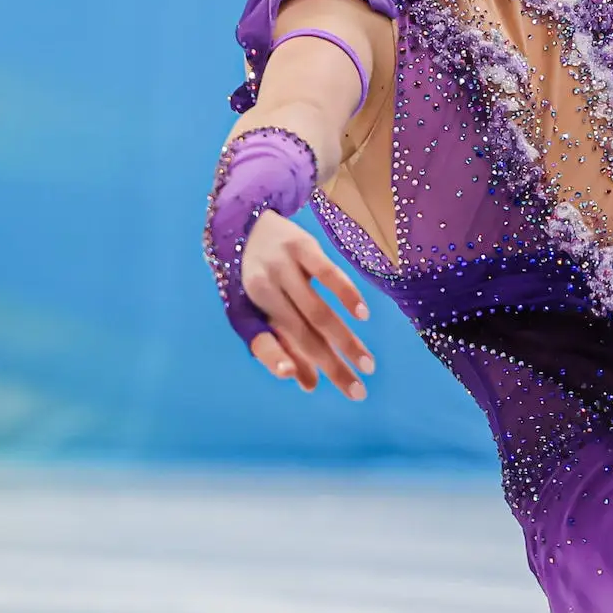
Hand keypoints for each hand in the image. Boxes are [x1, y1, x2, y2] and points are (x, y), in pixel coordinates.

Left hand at [238, 210, 375, 399]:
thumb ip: (283, 346)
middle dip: (332, 366)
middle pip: (300, 335)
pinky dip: (346, 294)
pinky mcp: (301, 246)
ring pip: (317, 311)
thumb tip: (310, 385)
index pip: (262, 343)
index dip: (280, 362)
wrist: (245, 220)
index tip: (308, 385)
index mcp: (246, 311)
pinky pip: (327, 273)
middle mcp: (261, 291)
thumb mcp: (259, 310)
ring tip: (367, 364)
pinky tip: (362, 315)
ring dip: (345, 340)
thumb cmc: (257, 278)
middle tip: (358, 391)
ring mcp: (282, 267)